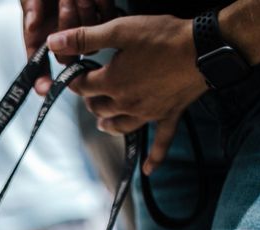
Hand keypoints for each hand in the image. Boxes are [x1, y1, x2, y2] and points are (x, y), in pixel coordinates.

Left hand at [52, 16, 205, 172]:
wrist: (205, 48)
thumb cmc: (163, 36)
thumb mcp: (120, 30)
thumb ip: (85, 36)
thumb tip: (54, 41)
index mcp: (112, 83)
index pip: (83, 86)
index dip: (75, 80)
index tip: (73, 74)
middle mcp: (127, 103)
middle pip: (99, 108)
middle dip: (90, 100)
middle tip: (89, 92)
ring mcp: (148, 113)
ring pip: (121, 125)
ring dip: (109, 125)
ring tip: (101, 123)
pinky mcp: (170, 115)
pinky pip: (161, 142)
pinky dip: (155, 157)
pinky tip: (148, 170)